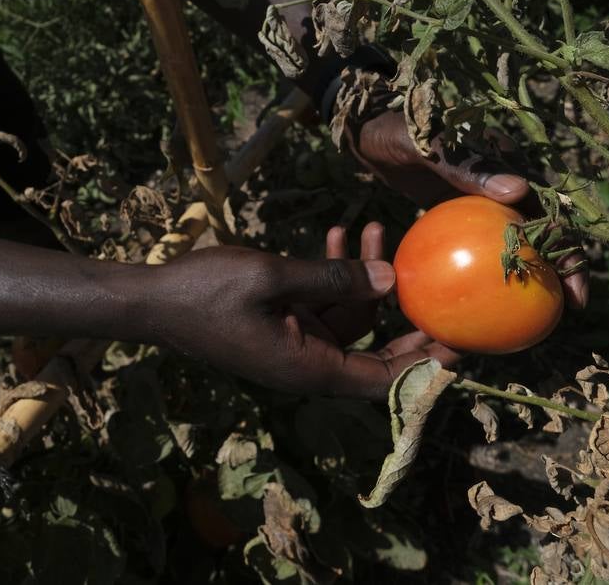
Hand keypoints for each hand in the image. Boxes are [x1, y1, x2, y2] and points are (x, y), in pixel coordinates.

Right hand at [146, 232, 457, 399]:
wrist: (151, 300)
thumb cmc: (204, 292)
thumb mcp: (272, 277)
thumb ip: (333, 279)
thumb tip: (391, 278)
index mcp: (308, 368)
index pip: (383, 380)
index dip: (425, 365)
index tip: (458, 340)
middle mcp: (306, 363)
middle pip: (375, 351)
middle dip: (406, 316)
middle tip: (439, 283)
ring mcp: (293, 344)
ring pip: (350, 318)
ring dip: (365, 278)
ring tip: (376, 228)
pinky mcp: (280, 324)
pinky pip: (322, 305)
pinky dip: (333, 275)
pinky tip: (339, 234)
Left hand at [345, 111, 589, 309]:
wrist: (370, 135)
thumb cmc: (401, 133)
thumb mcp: (431, 146)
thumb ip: (468, 166)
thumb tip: (519, 190)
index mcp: (510, 163)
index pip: (553, 209)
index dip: (571, 247)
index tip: (575, 284)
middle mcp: (506, 183)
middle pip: (545, 231)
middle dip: (563, 268)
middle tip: (566, 309)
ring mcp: (485, 201)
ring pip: (517, 244)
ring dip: (530, 273)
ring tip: (535, 316)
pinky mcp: (462, 215)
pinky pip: (480, 248)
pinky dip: (486, 273)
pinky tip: (479, 305)